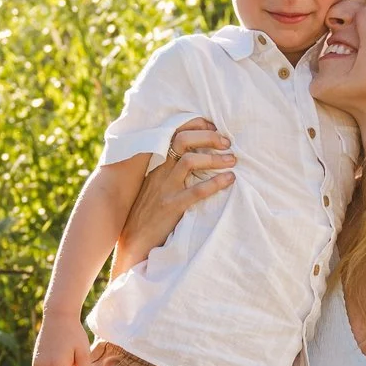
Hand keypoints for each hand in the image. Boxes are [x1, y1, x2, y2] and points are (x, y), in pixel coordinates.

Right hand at [117, 117, 234, 273]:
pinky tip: (229, 180)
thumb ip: (169, 170)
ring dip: (214, 158)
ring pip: (190, 161)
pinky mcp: (171, 207)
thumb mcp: (155, 184)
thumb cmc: (148, 211)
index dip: (195, 126)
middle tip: (227, 143)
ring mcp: (165, 189)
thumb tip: (195, 156)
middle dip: (208, 137)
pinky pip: (196, 190)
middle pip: (183, 141)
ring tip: (232, 161)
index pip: (174, 133)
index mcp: (156, 164)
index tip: (214, 127)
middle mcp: (160, 172)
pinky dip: (216, 182)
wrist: (134, 240)